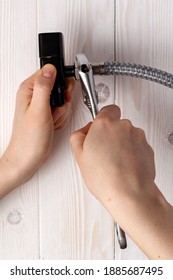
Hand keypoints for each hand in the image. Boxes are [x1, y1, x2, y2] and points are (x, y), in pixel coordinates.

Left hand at [0, 64, 74, 196]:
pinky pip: (62, 111)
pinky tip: (52, 124)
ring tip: (52, 120)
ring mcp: (42, 105)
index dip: (61, 83)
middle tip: (56, 110)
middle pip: (60, 87)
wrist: (29, 157)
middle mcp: (35, 95)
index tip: (62, 95)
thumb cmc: (29, 138)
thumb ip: (44, 87)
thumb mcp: (38, 109)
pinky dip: (60, 119)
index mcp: (29, 89)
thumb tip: (50, 69)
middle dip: (63, 101)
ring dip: (61, 112)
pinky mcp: (47, 114)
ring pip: (63, 100)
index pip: (50, 72)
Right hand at [70, 105, 155, 204]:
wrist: (129, 192)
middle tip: (103, 151)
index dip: (102, 119)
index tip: (98, 130)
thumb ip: (78, 136)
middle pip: (116, 123)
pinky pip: (137, 145)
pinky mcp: (147, 147)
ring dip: (122, 143)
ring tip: (114, 162)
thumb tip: (84, 132)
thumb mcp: (79, 156)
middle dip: (110, 134)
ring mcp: (137, 136)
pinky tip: (124, 166)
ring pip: (127, 134)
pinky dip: (132, 152)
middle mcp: (123, 126)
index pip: (106, 109)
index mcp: (104, 124)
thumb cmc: (105, 177)